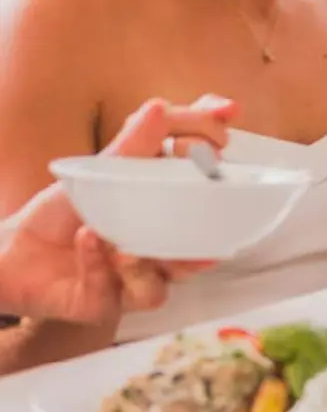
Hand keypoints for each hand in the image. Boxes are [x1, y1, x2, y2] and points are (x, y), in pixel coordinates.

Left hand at [0, 96, 235, 322]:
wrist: (10, 251)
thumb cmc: (63, 211)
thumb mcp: (100, 169)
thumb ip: (136, 142)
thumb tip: (160, 106)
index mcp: (167, 214)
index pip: (207, 193)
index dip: (216, 164)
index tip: (220, 135)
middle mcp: (158, 250)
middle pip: (200, 251)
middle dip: (203, 234)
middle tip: (198, 198)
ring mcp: (133, 280)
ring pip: (163, 282)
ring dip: (149, 260)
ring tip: (129, 243)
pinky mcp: (104, 304)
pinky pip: (111, 291)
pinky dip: (99, 262)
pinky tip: (87, 239)